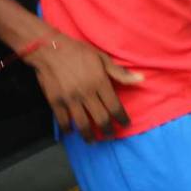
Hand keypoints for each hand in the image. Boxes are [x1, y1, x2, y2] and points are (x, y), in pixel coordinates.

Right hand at [24, 33, 142, 141]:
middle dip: (107, 130)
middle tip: (110, 135)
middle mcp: (86, 93)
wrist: (50, 49)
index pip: (114, 106)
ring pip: (82, 123)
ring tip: (93, 140)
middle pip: (100, 118)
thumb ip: (120, 73)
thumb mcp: (102, 58)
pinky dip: (68, 128)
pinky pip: (63, 120)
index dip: (121, 118)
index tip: (125, 124)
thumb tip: (141, 80)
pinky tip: (72, 132)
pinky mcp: (55, 101)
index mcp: (100, 82)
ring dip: (88, 135)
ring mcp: (70, 99)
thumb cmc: (79, 52)